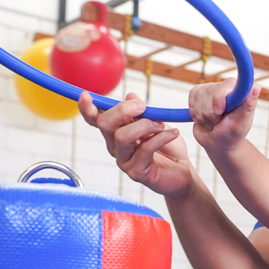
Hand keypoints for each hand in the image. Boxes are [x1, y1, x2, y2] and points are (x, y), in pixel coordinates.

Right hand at [78, 92, 195, 198]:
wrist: (182, 173)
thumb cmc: (169, 149)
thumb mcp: (157, 124)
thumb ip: (142, 113)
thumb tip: (131, 96)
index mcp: (116, 132)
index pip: (95, 120)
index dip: (87, 108)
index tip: (86, 95)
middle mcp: (116, 146)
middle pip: (105, 124)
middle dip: (122, 110)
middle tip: (143, 106)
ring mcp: (124, 161)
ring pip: (122, 136)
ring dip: (145, 125)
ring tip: (162, 125)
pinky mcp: (137, 172)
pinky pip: (145, 149)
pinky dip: (161, 137)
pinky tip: (173, 134)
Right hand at [189, 79, 259, 153]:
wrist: (218, 143)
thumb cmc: (232, 134)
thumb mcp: (242, 122)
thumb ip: (249, 105)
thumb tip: (257, 87)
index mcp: (239, 92)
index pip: (227, 84)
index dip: (219, 97)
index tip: (220, 112)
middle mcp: (225, 88)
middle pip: (209, 92)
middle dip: (211, 113)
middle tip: (218, 122)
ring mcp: (211, 90)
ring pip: (198, 96)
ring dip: (202, 115)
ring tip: (212, 122)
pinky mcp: (199, 94)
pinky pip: (191, 97)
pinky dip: (194, 112)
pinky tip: (203, 119)